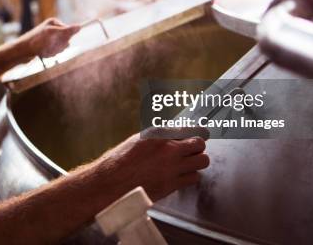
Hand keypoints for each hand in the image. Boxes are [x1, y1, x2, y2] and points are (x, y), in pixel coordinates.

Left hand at [17, 18, 80, 59]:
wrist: (21, 51)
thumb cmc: (36, 41)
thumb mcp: (52, 34)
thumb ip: (66, 31)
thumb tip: (80, 26)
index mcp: (54, 23)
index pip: (69, 31)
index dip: (65, 39)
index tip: (57, 41)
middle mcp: (52, 29)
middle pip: (66, 40)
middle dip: (59, 46)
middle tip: (49, 46)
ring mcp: (50, 38)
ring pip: (60, 47)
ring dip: (54, 51)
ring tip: (44, 50)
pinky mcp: (46, 45)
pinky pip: (54, 51)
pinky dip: (50, 54)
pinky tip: (43, 53)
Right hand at [94, 129, 209, 201]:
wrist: (110, 184)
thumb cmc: (118, 162)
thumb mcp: (137, 140)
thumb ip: (157, 137)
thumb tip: (172, 135)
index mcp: (158, 134)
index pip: (188, 128)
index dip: (193, 131)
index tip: (197, 133)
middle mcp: (168, 148)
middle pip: (199, 143)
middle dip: (197, 146)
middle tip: (192, 149)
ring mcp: (172, 167)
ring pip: (202, 161)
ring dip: (196, 161)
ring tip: (188, 163)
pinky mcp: (173, 184)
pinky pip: (194, 177)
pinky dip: (190, 176)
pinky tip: (181, 175)